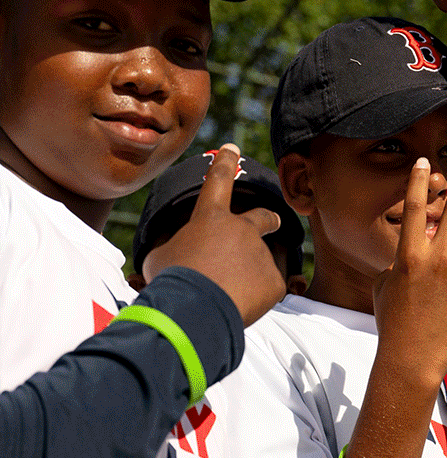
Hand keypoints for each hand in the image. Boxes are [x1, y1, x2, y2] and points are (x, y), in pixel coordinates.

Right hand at [143, 144, 288, 324]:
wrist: (194, 309)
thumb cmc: (170, 281)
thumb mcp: (161, 258)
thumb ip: (177, 249)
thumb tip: (182, 256)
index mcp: (210, 219)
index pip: (217, 182)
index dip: (224, 163)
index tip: (232, 149)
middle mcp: (242, 230)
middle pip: (263, 217)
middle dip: (269, 219)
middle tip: (274, 222)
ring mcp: (261, 254)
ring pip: (255, 266)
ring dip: (242, 279)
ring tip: (219, 296)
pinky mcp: (274, 281)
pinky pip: (264, 290)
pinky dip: (251, 300)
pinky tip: (233, 307)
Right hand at [371, 160, 446, 388]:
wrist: (413, 357)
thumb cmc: (394, 321)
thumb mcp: (386, 285)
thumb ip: (403, 260)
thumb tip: (420, 246)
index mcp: (408, 255)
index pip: (412, 208)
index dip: (417, 181)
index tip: (423, 162)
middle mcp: (436, 258)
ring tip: (444, 291)